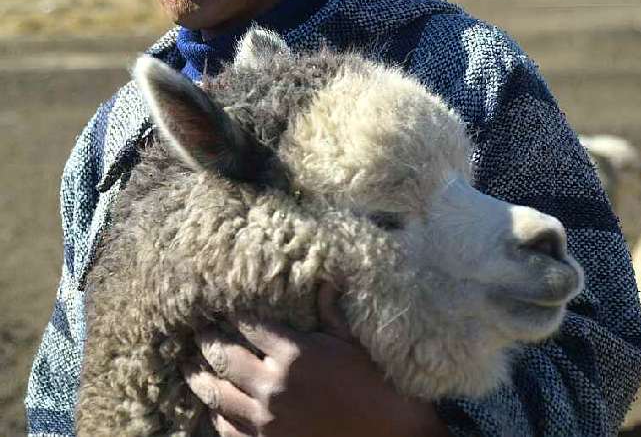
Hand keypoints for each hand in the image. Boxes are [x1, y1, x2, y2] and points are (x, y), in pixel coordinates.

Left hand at [183, 285, 447, 436]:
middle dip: (207, 342)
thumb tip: (325, 279)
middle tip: (197, 333)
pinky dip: (217, 415)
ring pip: (217, 394)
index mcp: (295, 353)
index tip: (221, 307)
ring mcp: (266, 419)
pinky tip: (214, 408)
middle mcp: (274, 384)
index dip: (232, 315)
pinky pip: (227, 428)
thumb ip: (330, 313)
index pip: (249, 325)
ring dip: (200, 378)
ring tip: (191, 368)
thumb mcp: (353, 345)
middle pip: (224, 356)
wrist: (388, 435)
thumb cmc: (375, 386)